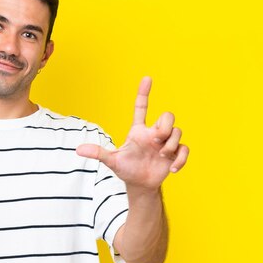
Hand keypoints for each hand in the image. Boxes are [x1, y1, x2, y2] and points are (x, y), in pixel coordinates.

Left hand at [76, 77, 188, 191]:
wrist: (139, 185)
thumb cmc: (126, 169)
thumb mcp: (112, 160)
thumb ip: (98, 153)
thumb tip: (78, 150)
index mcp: (139, 131)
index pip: (141, 107)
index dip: (143, 93)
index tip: (146, 78)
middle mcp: (154, 133)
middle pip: (168, 116)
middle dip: (166, 127)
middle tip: (156, 142)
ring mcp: (166, 143)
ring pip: (178, 131)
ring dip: (171, 145)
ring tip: (161, 157)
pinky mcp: (175, 155)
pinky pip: (185, 149)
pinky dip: (181, 159)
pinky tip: (172, 169)